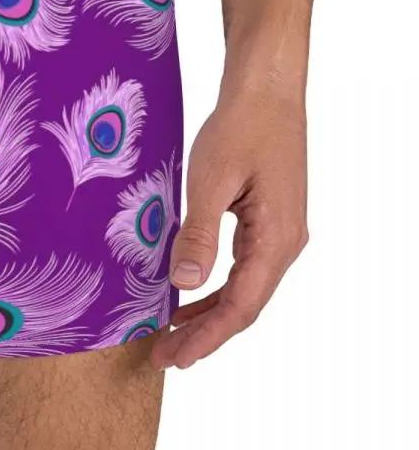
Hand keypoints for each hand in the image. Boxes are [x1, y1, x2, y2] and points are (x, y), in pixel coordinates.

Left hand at [151, 81, 308, 369]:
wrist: (266, 92)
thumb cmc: (240, 129)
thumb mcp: (210, 181)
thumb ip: (198, 234)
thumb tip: (184, 284)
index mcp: (276, 240)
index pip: (241, 306)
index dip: (207, 336)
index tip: (175, 357)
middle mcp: (285, 244)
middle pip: (245, 306)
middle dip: (205, 335)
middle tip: (165, 357)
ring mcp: (279, 234)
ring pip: (244, 290)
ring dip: (209, 314)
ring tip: (172, 336)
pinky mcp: (268, 222)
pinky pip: (243, 268)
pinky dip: (216, 288)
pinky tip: (188, 295)